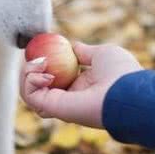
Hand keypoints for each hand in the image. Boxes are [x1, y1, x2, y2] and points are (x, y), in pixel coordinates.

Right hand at [20, 42, 141, 127]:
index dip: (44, 63)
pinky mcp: (53, 108)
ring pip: (30, 92)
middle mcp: (69, 97)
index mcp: (81, 86)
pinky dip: (29, 81)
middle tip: (37, 57)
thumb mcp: (101, 54)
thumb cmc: (120, 73)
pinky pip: (31, 96)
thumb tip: (72, 46)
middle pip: (37, 86)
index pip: (54, 77)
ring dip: (26, 74)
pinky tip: (43, 71)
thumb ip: (84, 52)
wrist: (128, 92)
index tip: (43, 50)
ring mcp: (60, 104)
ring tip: (38, 62)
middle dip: (30, 69)